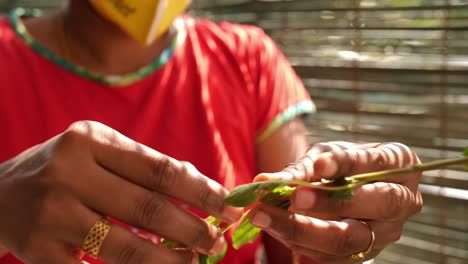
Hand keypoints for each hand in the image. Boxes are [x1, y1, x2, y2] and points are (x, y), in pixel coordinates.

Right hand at [0, 121, 241, 263]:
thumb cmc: (64, 169)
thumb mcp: (98, 151)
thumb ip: (144, 165)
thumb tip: (201, 185)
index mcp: (90, 141)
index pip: (160, 169)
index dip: (201, 190)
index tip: (230, 206)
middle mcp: (69, 173)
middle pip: (148, 208)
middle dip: (192, 229)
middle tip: (218, 242)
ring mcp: (52, 214)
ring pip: (126, 247)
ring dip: (168, 259)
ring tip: (193, 261)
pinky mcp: (39, 251)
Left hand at [249, 142, 422, 262]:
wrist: (350, 188)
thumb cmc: (339, 164)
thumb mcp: (324, 156)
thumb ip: (301, 168)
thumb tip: (263, 181)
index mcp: (400, 165)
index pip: (376, 163)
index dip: (347, 164)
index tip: (318, 164)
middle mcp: (403, 201)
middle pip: (375, 205)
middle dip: (331, 202)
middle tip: (293, 197)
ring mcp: (385, 233)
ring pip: (349, 238)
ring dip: (302, 229)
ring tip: (264, 215)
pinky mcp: (363, 254)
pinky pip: (331, 255)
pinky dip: (297, 241)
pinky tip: (272, 226)